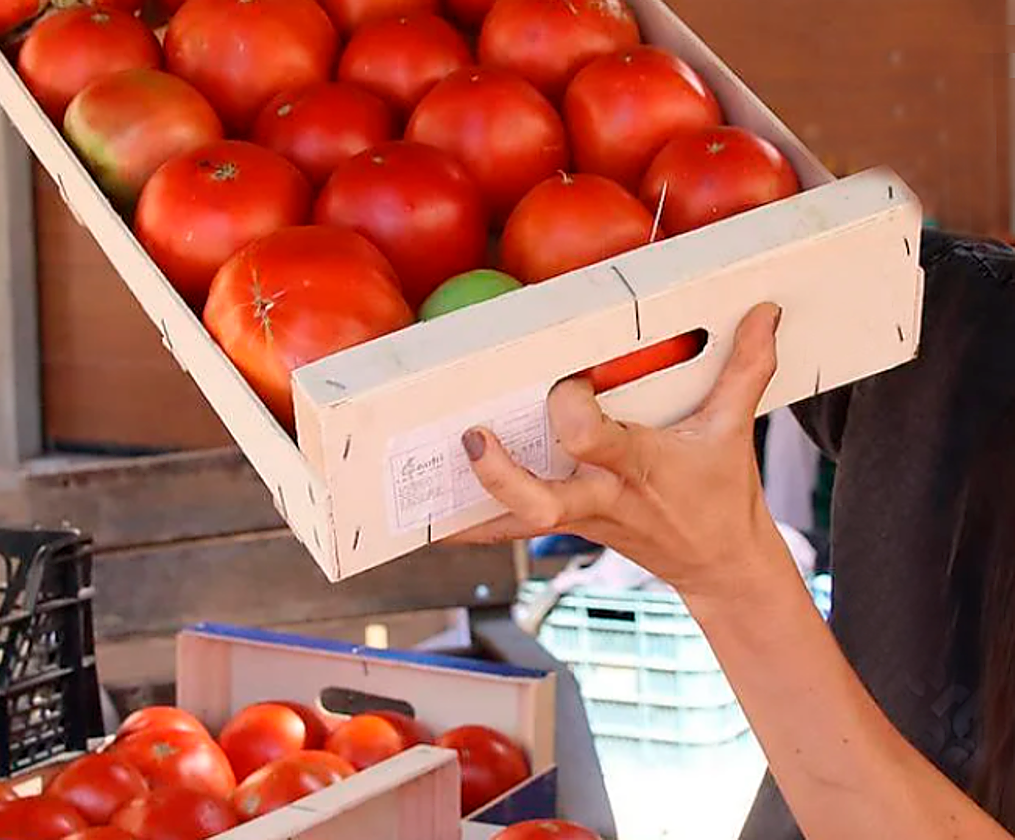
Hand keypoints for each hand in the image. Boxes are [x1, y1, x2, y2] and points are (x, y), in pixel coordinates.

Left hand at [455, 302, 787, 604]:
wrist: (718, 565)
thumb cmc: (721, 495)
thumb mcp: (734, 430)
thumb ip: (746, 368)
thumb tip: (765, 312)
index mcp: (637, 467)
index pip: (591, 441)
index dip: (571, 413)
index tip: (567, 381)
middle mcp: (600, 496)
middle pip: (540, 501)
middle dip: (503, 477)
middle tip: (474, 438)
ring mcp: (577, 517)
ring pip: (512, 522)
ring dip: (466, 505)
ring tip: (415, 486)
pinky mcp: (562, 526)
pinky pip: (508, 529)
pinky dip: (470, 525)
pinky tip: (431, 518)